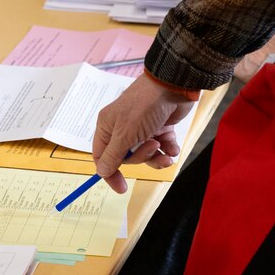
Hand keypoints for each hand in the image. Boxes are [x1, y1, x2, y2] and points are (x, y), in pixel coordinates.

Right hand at [93, 74, 194, 192]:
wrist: (173, 86)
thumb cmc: (145, 106)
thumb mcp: (125, 134)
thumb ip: (113, 156)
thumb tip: (101, 172)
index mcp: (107, 127)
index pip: (102, 157)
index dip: (110, 173)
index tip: (121, 187)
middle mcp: (122, 128)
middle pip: (127, 158)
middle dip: (142, 157)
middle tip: (152, 146)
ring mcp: (141, 128)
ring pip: (146, 154)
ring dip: (157, 157)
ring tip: (166, 151)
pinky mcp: (159, 128)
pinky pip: (161, 147)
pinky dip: (167, 148)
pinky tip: (172, 145)